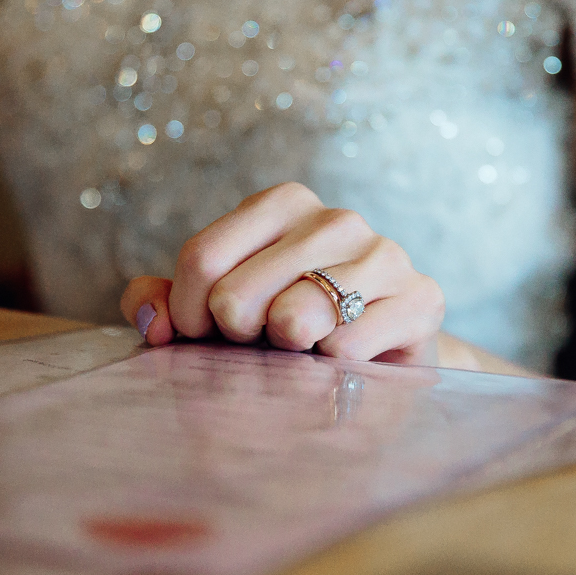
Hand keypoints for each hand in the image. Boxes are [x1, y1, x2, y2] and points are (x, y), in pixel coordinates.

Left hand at [119, 182, 444, 364]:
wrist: (380, 361)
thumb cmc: (286, 333)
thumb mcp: (217, 311)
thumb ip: (165, 303)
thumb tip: (154, 322)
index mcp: (283, 203)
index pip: (201, 259)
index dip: (189, 317)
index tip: (208, 335)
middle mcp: (337, 218)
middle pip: (235, 296)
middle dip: (237, 339)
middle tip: (266, 346)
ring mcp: (384, 255)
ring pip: (292, 320)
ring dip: (284, 355)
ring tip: (303, 352)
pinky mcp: (421, 299)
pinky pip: (345, 346)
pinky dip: (330, 371)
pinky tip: (342, 365)